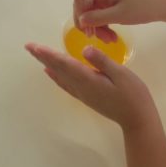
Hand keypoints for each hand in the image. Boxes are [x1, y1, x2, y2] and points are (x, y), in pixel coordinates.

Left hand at [24, 43, 156, 130]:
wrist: (137, 119)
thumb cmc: (133, 94)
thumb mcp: (121, 74)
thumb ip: (102, 61)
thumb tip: (85, 49)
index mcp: (88, 79)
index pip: (64, 63)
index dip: (49, 54)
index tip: (35, 46)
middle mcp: (81, 87)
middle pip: (58, 69)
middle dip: (43, 56)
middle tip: (28, 46)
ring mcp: (82, 93)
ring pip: (60, 75)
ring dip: (47, 64)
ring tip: (36, 55)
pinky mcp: (87, 97)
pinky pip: (66, 84)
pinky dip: (56, 77)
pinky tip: (50, 72)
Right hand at [74, 0, 164, 43]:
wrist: (160, 5)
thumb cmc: (141, 7)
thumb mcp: (119, 15)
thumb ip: (97, 18)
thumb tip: (80, 21)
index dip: (79, 13)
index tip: (87, 30)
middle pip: (84, 5)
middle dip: (90, 24)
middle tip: (102, 40)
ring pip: (91, 11)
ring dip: (98, 27)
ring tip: (110, 40)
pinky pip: (99, 12)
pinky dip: (103, 24)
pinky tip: (111, 36)